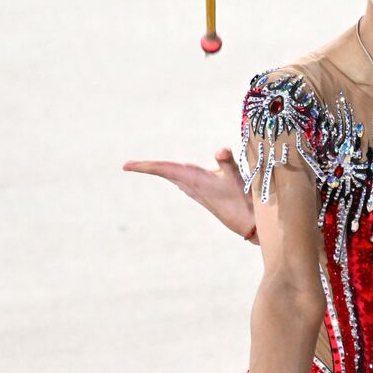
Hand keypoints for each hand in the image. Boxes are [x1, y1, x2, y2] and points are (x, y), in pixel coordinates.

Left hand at [121, 148, 256, 241]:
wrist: (246, 222)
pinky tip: (171, 174)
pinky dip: (170, 173)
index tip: (126, 166)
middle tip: (127, 166)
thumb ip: (227, 162)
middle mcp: (189, 185)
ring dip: (158, 170)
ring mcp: (194, 190)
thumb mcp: (235, 177)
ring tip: (143, 167)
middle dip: (147, 167)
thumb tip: (221, 150)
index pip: (163, 169)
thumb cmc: (241, 198)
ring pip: (171, 176)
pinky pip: (179, 179)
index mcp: (192, 179)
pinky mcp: (200, 192)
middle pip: (163, 172)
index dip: (145, 166)